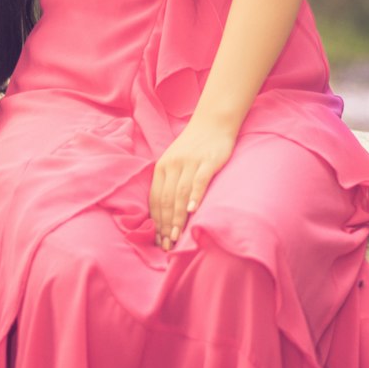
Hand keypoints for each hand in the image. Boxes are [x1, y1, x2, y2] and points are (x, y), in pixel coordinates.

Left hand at [149, 118, 235, 249]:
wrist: (213, 122)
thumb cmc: (194, 146)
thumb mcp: (175, 161)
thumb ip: (169, 183)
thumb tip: (166, 213)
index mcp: (162, 167)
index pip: (155, 199)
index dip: (156, 222)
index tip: (158, 240)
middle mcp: (173, 165)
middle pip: (166, 200)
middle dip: (165, 225)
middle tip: (167, 246)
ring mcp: (190, 163)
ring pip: (180, 194)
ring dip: (177, 217)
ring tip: (176, 236)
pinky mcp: (208, 161)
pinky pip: (199, 181)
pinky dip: (195, 196)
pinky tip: (192, 211)